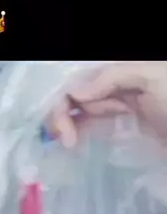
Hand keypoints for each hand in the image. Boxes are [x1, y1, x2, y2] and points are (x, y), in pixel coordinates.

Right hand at [48, 62, 166, 146]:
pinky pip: (98, 124)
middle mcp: (118, 83)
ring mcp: (123, 104)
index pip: (77, 83)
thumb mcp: (152, 79)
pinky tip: (76, 143)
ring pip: (83, 111)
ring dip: (69, 125)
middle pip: (76, 96)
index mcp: (121, 68)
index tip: (65, 135)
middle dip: (61, 116)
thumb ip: (114, 77)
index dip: (63, 105)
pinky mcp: (129, 124)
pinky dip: (83, 131)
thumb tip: (76, 92)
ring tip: (67, 146)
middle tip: (64, 143)